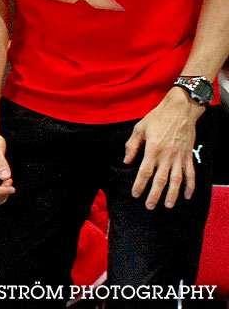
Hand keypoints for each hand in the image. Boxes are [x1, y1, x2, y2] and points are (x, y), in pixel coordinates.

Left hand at [124, 87, 202, 208]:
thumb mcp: (139, 128)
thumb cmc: (157, 118)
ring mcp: (179, 157)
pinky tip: (186, 195)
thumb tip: (126, 161)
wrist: (179, 110)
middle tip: (150, 206)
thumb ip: (132, 145)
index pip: (145, 172)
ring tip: (168, 206)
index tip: (136, 194)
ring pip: (177, 180)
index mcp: (152, 149)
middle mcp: (166, 156)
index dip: (139, 185)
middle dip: (154, 194)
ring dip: (173, 194)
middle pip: (160, 180)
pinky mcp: (188, 157)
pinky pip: (190, 174)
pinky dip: (190, 186)